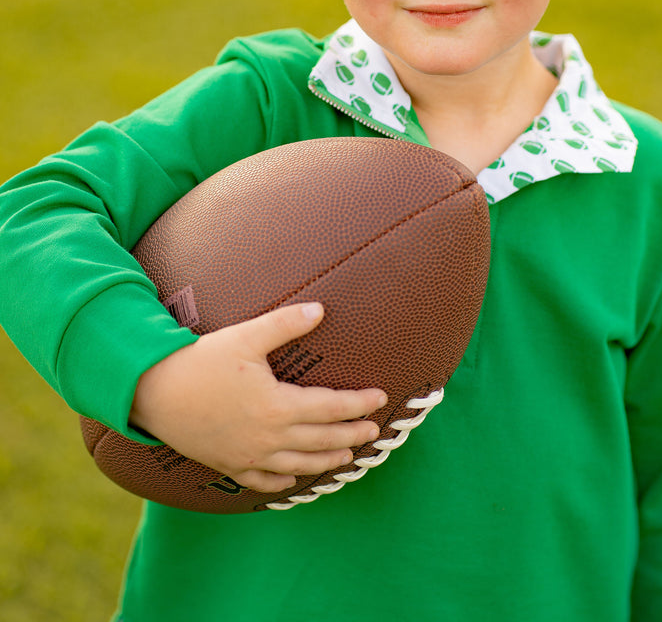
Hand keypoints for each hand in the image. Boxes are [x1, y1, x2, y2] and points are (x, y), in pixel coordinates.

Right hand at [130, 302, 386, 493]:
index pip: (331, 408)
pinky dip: (285, 480)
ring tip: (346, 457)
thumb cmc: (202, 361)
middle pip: (322, 441)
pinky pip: (264, 481)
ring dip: (327, 461)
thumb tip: (320, 309)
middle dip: (352, 436)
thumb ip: (285, 324)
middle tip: (373, 432)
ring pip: (299, 464)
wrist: (154, 393)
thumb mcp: (246, 336)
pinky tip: (294, 477)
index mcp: (278, 407)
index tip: (379, 399)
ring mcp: (249, 456)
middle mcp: (268, 438)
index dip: (358, 405)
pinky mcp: (229, 465)